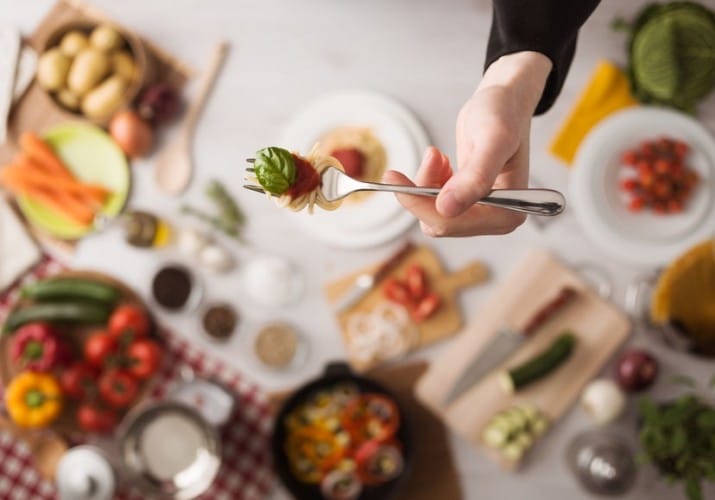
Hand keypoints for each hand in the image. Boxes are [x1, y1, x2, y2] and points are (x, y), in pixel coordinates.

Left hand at [383, 51, 551, 236]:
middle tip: (417, 161)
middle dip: (422, 192)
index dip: (420, 204)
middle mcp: (497, 219)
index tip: (394, 179)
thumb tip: (447, 208)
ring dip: (427, 184)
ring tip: (436, 155)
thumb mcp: (492, 140)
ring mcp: (482, 213)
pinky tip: (440, 162)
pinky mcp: (469, 203)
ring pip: (434, 214)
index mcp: (508, 212)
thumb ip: (475, 176)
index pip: (453, 223)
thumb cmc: (503, 114)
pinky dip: (430, 183)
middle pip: (441, 222)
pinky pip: (436, 205)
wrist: (503, 102)